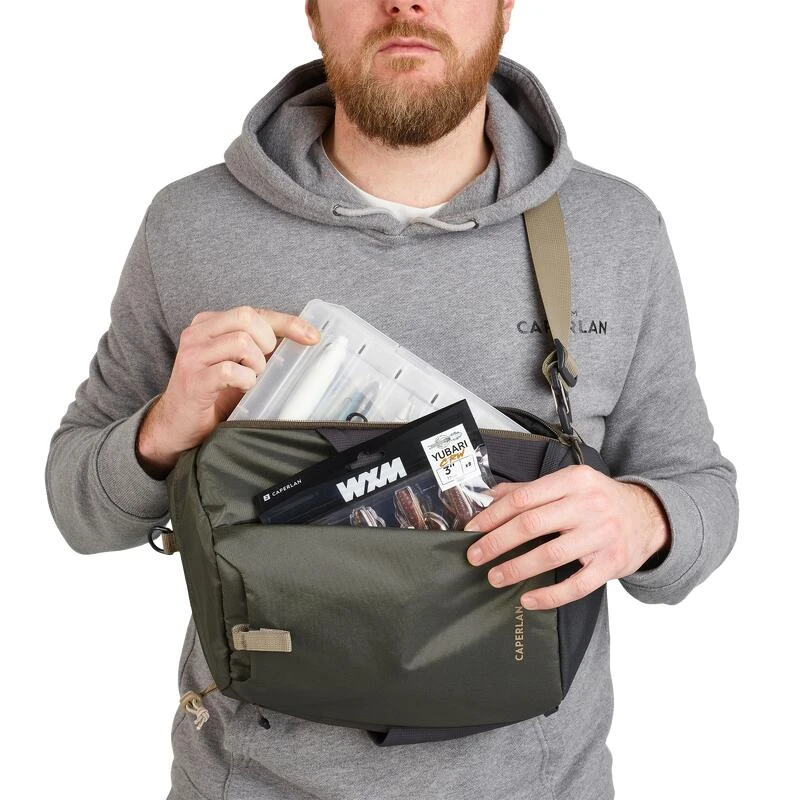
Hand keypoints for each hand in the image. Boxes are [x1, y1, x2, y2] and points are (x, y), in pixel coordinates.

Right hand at [136, 306, 319, 477]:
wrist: (178, 426)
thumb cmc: (213, 394)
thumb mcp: (239, 364)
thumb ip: (260, 349)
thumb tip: (303, 341)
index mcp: (209, 324)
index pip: (254, 312)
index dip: (288, 322)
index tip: (313, 336)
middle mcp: (197, 334)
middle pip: (246, 317)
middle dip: (268, 342)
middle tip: (266, 366)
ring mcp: (192, 356)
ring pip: (241, 341)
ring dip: (257, 364)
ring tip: (251, 379)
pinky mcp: (193, 380)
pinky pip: (229, 371)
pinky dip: (245, 380)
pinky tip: (243, 388)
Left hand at [463, 464, 670, 609]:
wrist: (649, 516)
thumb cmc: (601, 499)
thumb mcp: (570, 483)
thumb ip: (531, 490)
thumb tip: (489, 498)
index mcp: (573, 480)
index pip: (524, 498)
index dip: (493, 515)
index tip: (473, 529)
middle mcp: (589, 505)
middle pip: (532, 524)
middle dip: (497, 541)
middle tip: (475, 556)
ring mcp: (602, 535)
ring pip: (551, 554)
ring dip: (517, 568)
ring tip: (495, 577)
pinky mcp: (612, 563)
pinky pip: (577, 585)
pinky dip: (550, 595)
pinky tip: (528, 599)